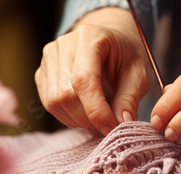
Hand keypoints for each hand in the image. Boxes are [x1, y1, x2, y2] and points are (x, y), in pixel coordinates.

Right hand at [35, 8, 150, 134]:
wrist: (112, 43)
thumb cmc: (127, 57)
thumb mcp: (138, 75)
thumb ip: (129, 99)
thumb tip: (121, 124)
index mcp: (90, 38)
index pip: (83, 80)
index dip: (96, 111)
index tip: (112, 128)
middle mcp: (64, 45)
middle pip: (65, 94)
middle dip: (88, 118)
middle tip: (109, 125)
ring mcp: (49, 58)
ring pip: (54, 102)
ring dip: (78, 120)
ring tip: (99, 117)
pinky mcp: (42, 73)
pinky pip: (50, 104)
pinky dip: (69, 117)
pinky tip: (85, 112)